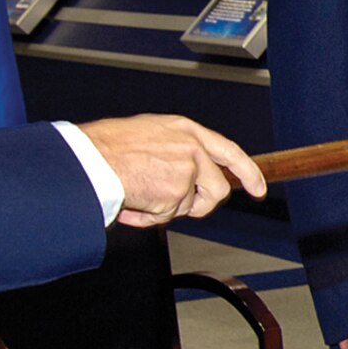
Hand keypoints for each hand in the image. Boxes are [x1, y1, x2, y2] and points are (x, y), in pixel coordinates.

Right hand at [80, 114, 265, 226]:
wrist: (89, 157)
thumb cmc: (109, 145)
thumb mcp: (152, 134)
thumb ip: (178, 150)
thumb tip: (190, 175)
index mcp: (188, 131)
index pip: (230, 152)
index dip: (248, 173)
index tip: (258, 190)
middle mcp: (193, 149)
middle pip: (216, 189)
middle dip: (198, 204)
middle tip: (170, 202)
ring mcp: (186, 171)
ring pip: (189, 206)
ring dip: (165, 208)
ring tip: (139, 193)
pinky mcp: (175, 193)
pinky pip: (167, 217)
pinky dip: (147, 217)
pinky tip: (130, 202)